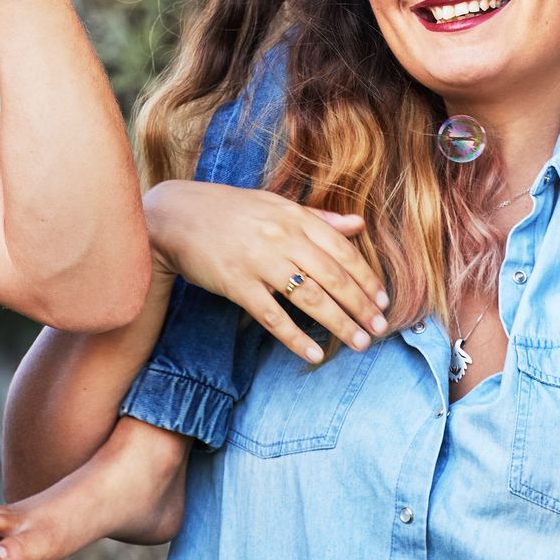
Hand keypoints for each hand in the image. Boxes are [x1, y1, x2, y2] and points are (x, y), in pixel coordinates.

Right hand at [143, 180, 388, 364]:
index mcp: (293, 216)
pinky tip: (313, 354)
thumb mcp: (275, 204)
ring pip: (309, 298)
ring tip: (359, 343)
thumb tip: (358, 225)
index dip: (366, 278)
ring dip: (339, 324)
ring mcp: (258, 261)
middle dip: (360, 305)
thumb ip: (318, 217)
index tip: (383, 300)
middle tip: (380, 328)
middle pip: (332, 276)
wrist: (176, 215)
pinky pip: (273, 316)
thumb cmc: (229, 210)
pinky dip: (295, 338)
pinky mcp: (237, 284)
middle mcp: (280, 237)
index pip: (341, 250)